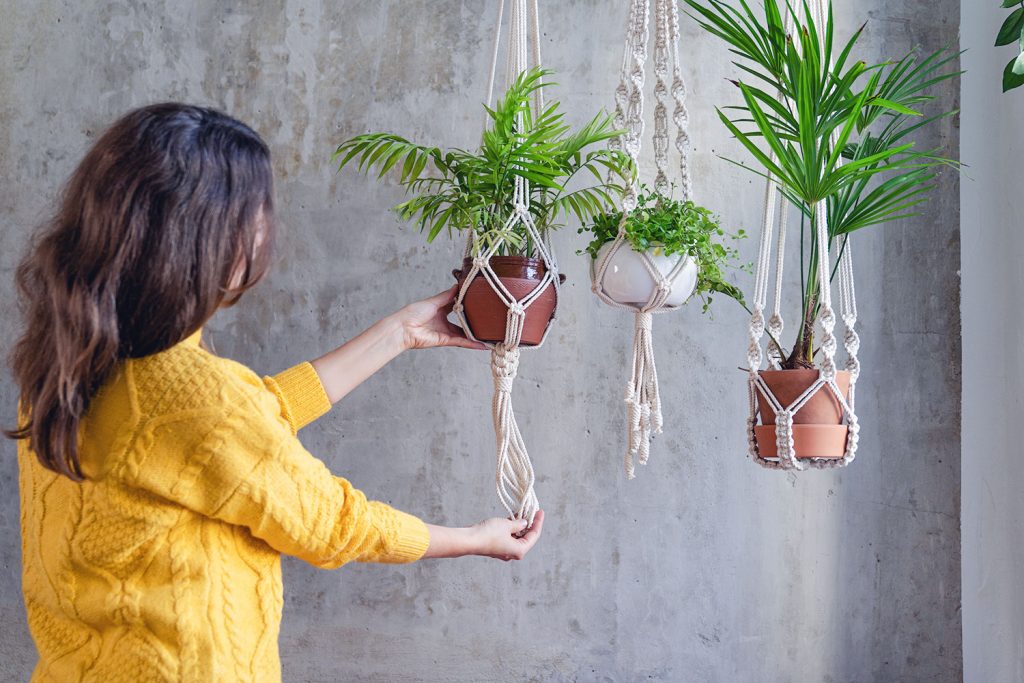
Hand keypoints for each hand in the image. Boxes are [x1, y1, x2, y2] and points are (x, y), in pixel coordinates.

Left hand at [397, 286, 485, 350]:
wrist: (403, 328)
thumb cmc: (413, 312)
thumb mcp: (433, 301)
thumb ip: (447, 296)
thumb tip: (457, 286)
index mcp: (440, 309)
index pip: (456, 306)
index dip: (467, 304)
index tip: (478, 301)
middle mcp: (443, 321)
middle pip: (462, 322)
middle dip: (474, 322)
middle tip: (488, 319)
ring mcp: (445, 331)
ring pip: (464, 334)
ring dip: (475, 335)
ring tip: (489, 335)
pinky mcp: (445, 340)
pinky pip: (461, 342)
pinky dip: (471, 344)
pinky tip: (482, 345)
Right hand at [422, 510, 544, 560]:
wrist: (470, 540)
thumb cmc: (489, 533)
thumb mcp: (507, 525)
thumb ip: (518, 524)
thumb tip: (524, 523)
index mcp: (520, 550)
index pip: (534, 535)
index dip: (538, 522)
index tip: (540, 511)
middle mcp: (513, 553)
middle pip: (526, 537)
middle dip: (529, 524)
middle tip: (531, 510)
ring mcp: (504, 551)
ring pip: (517, 537)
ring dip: (519, 525)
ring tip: (521, 512)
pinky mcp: (497, 548)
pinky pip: (508, 537)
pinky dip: (511, 529)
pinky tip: (510, 518)